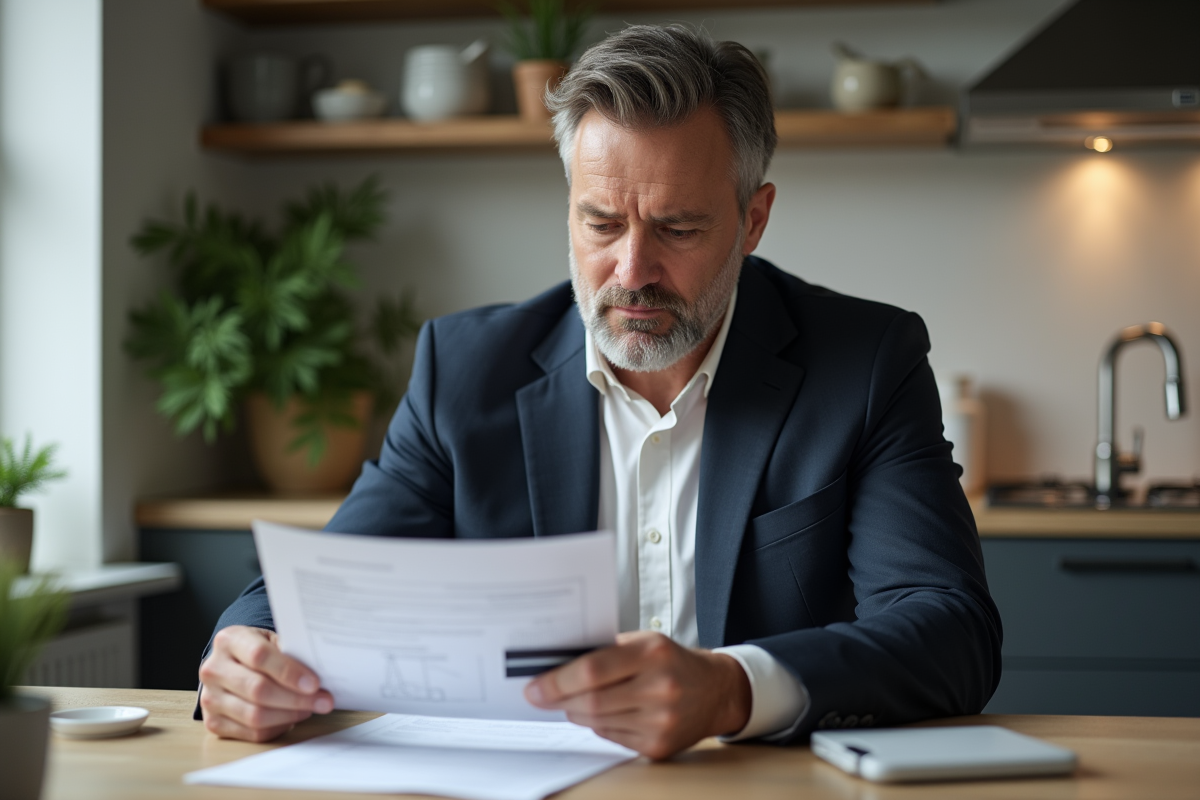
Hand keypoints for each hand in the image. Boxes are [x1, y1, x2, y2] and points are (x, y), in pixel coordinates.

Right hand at [198, 625, 333, 741]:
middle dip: (297, 698)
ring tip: (311, 708)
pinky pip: (252, 733)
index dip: (289, 672)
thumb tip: (320, 670)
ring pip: (255, 715)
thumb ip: (290, 651)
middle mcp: (213, 669)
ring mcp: (210, 698)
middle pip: (258, 690)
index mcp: (228, 640)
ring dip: (290, 715)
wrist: (231, 664)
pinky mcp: (213, 722)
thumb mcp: (272, 640)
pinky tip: (292, 718)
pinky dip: (278, 728)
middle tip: (324, 701)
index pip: (260, 656)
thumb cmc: (258, 650)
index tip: (315, 683)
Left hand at [523, 630, 750, 759]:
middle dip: (559, 700)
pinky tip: (602, 713)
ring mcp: (662, 721)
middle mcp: (660, 687)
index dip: (557, 681)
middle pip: (591, 701)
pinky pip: (612, 738)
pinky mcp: (660, 746)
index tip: (534, 687)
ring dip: (576, 712)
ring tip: (571, 701)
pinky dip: (598, 726)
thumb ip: (605, 650)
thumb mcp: (644, 641)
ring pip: (598, 722)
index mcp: (653, 652)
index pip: (593, 670)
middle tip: (540, 696)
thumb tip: (555, 664)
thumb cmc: (672, 661)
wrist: (717, 691)